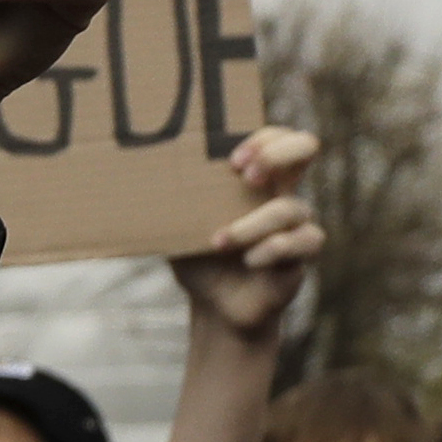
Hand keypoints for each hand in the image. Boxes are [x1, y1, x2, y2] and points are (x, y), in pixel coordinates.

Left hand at [168, 128, 322, 340]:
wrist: (215, 305)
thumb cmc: (199, 258)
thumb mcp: (181, 227)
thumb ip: (172, 203)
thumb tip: (135, 180)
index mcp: (254, 179)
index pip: (275, 137)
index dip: (263, 138)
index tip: (232, 160)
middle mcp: (280, 193)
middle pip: (305, 147)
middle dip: (275, 154)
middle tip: (245, 176)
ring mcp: (296, 222)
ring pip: (289, 208)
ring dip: (250, 226)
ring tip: (217, 242)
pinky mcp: (302, 253)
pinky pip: (302, 241)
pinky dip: (270, 250)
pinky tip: (249, 261)